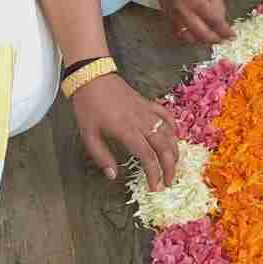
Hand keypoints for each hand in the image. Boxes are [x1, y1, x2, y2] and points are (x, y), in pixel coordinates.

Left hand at [70, 71, 177, 190]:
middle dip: (170, 166)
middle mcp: (141, 121)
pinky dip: (173, 126)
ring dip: (174, 150)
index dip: (154, 174)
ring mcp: (147, 111)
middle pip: (164, 147)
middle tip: (169, 181)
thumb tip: (113, 175)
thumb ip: (101, 157)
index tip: (155, 187)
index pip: (147, 156)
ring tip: (174, 164)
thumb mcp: (88, 135)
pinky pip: (166, 115)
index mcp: (126, 131)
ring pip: (169, 132)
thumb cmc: (88, 106)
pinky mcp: (148, 103)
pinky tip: (174, 135)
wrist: (92, 77)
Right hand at [156, 0, 232, 44]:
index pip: (215, 22)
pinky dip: (189, 38)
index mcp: (198, 1)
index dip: (225, 31)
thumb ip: (216, 5)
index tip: (232, 35)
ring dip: (202, 41)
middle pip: (203, 34)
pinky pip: (179, 35)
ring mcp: (175, 17)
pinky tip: (197, 36)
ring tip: (211, 39)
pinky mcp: (168, 19)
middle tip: (223, 40)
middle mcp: (185, 12)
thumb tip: (222, 22)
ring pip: (190, 38)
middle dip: (215, 39)